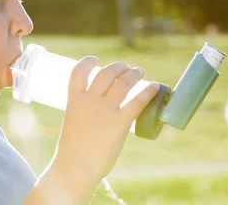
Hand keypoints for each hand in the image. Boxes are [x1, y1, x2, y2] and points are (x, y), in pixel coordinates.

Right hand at [53, 56, 158, 188]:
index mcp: (74, 100)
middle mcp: (90, 100)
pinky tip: (154, 86)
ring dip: (133, 74)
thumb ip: (85, 114)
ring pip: (123, 82)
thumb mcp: (73, 123)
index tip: (95, 60)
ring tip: (139, 72)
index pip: (79, 72)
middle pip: (106, 73)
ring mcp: (105, 110)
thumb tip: (102, 116)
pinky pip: (137, 101)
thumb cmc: (72, 151)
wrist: (75, 167)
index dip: (88, 62)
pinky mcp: (120, 122)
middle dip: (118, 67)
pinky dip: (148, 91)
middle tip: (127, 68)